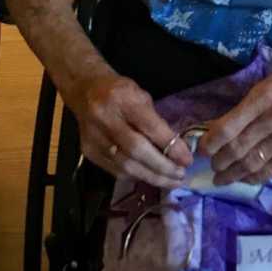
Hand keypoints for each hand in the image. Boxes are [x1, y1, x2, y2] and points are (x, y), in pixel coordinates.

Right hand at [66, 69, 191, 188]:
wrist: (85, 90)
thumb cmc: (119, 91)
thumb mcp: (141, 96)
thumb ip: (156, 121)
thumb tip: (176, 150)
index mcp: (122, 99)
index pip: (149, 127)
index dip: (170, 146)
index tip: (186, 159)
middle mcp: (105, 118)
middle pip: (136, 150)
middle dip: (162, 167)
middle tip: (180, 175)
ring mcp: (94, 137)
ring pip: (125, 165)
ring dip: (151, 177)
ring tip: (170, 181)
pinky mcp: (88, 152)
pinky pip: (115, 170)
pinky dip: (136, 176)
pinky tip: (150, 177)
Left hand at [199, 65, 271, 185]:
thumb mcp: (264, 87)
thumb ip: (242, 109)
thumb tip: (214, 132)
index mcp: (264, 97)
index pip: (229, 127)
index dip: (210, 143)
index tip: (201, 150)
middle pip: (238, 148)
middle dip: (219, 161)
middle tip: (211, 165)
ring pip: (252, 163)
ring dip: (232, 174)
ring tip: (221, 178)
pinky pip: (271, 171)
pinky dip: (252, 177)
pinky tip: (242, 178)